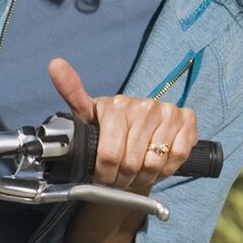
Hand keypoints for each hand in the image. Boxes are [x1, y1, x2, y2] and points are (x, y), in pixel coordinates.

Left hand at [49, 58, 196, 192]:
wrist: (145, 133)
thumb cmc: (114, 129)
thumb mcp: (89, 116)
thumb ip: (72, 93)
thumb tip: (55, 64)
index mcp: (117, 105)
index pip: (110, 155)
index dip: (106, 174)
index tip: (104, 176)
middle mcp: (144, 105)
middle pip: (131, 162)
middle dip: (124, 178)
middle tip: (122, 178)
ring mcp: (168, 112)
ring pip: (155, 163)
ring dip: (146, 175)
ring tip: (138, 172)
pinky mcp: (187, 120)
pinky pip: (177, 156)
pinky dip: (167, 168)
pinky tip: (159, 163)